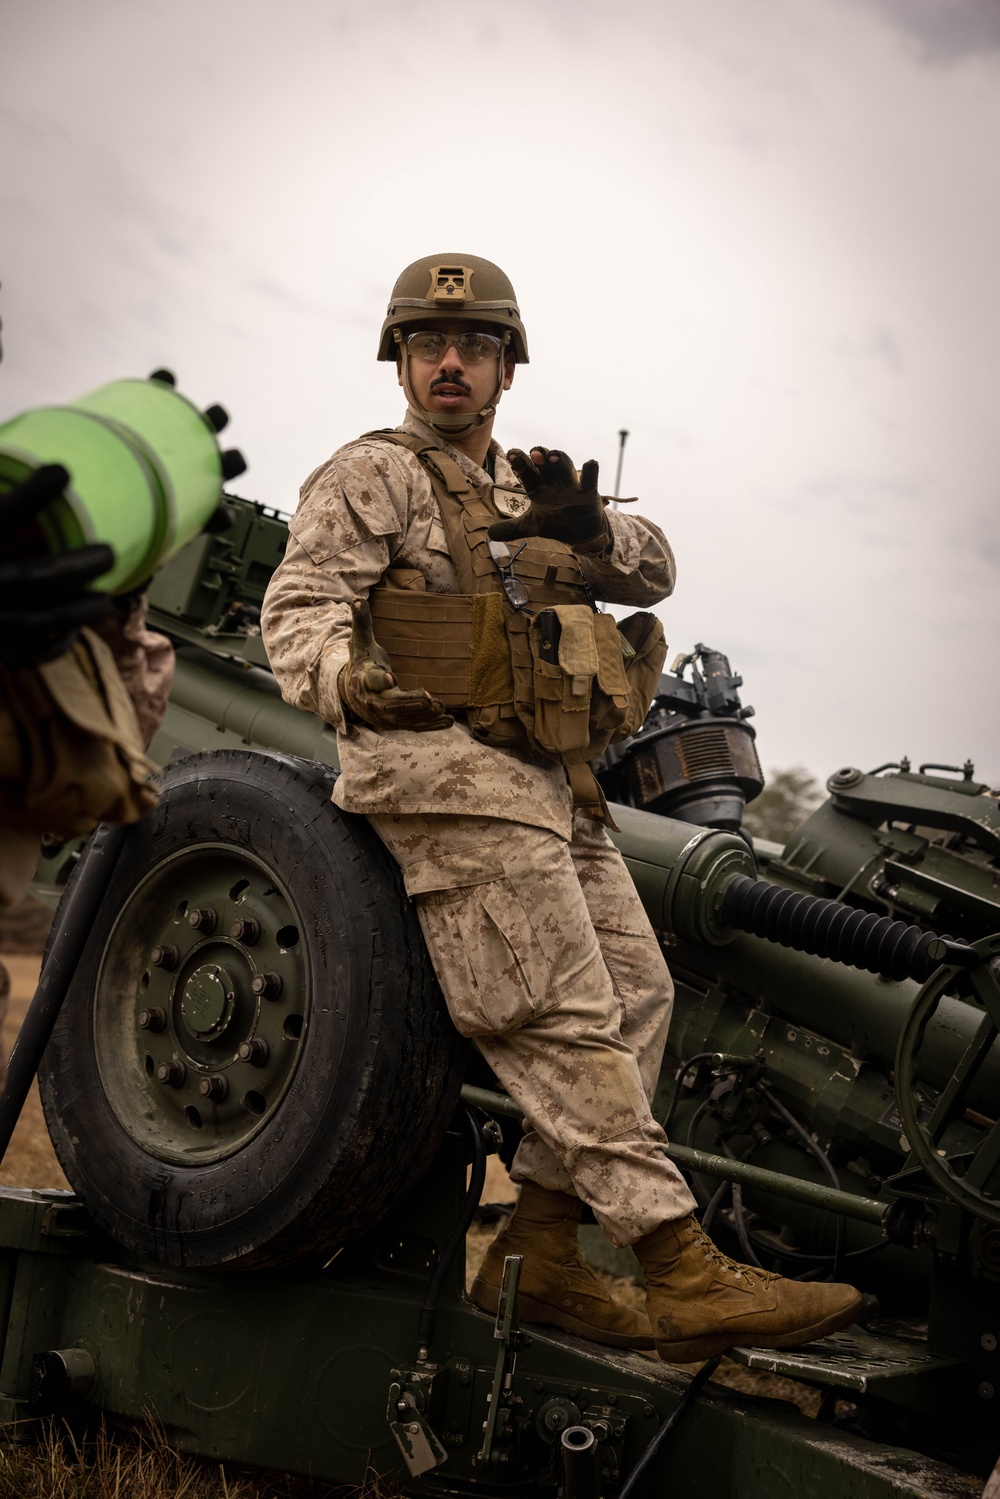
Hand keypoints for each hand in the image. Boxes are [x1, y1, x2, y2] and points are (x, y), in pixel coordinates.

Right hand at [0, 465, 113, 665]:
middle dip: (75, 566)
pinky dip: (52, 645)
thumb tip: (9, 459)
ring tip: (103, 598)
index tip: (62, 471)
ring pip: (36, 621)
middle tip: (108, 553)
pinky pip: (23, 652)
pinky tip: (72, 633)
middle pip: (30, 577)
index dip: (31, 494)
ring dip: (77, 611)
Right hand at [339, 598, 452, 732]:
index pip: (371, 680)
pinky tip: (448, 720)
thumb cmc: (363, 661)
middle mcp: (373, 700)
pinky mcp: (395, 723)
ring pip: (404, 718)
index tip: (390, 678)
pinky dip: (431, 725)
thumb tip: (358, 599)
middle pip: (390, 704)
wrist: (354, 690)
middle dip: (410, 702)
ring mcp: (383, 715)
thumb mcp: (361, 642)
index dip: (379, 681)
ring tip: (441, 707)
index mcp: (364, 678)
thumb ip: (362, 622)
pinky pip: (414, 726)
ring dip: (423, 714)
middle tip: (430, 699)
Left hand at [489, 447, 609, 549]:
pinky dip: (591, 472)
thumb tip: (490, 534)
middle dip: (540, 459)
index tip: (511, 454)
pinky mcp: (588, 495)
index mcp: (539, 488)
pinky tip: (591, 463)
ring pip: (566, 470)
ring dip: (560, 462)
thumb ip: (512, 528)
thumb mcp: (532, 526)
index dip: (521, 464)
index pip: (528, 473)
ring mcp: (572, 488)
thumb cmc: (556, 522)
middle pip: (546, 467)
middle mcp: (554, 484)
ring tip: (552, 455)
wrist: (581, 533)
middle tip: (534, 451)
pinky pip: (590, 481)